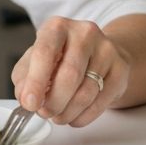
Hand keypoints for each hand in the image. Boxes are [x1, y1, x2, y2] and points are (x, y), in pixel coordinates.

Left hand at [11, 17, 131, 127]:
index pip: (44, 52)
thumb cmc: (60, 56)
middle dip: (54, 101)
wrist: (97, 51)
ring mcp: (106, 49)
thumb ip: (24, 77)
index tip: (30, 103)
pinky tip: (74, 117)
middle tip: (44, 113)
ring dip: (68, 111)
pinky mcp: (121, 68)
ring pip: (86, 91)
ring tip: (58, 116)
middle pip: (69, 74)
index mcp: (57, 27)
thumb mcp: (35, 59)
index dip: (36, 81)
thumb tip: (25, 98)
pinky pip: (102, 101)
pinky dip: (84, 116)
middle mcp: (83, 33)